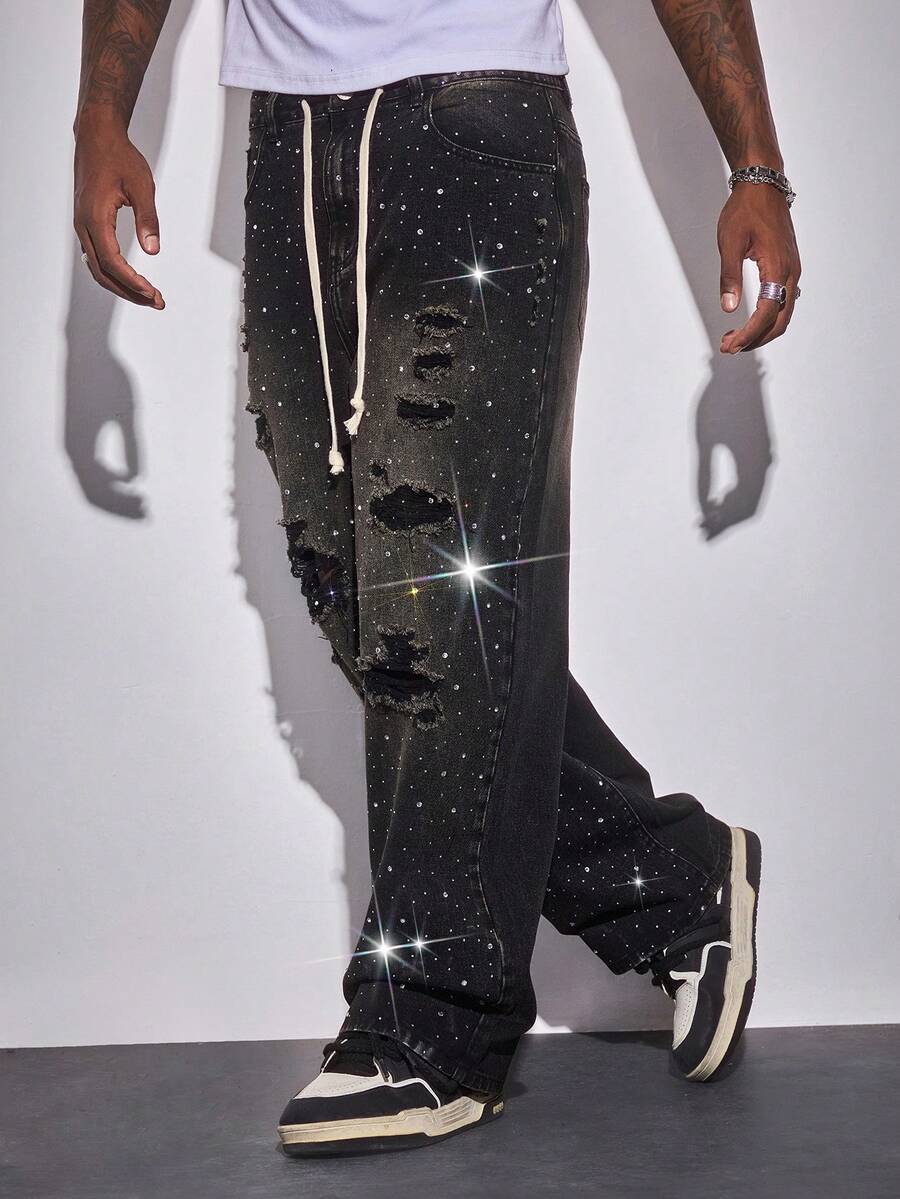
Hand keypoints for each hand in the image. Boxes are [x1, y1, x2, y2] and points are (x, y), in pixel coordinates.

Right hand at [73, 114, 164, 308]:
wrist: (97, 136)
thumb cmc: (118, 157)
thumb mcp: (142, 186)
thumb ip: (148, 219)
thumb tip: (153, 250)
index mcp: (95, 219)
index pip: (113, 263)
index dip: (133, 283)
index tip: (153, 294)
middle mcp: (84, 226)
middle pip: (103, 273)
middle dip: (130, 292)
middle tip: (156, 302)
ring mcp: (82, 225)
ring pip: (98, 268)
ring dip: (122, 285)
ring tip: (147, 295)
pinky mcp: (86, 223)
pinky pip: (96, 257)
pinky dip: (113, 273)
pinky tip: (130, 278)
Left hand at [717, 182, 799, 352]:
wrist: (763, 186)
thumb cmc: (746, 210)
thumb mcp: (730, 243)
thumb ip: (730, 277)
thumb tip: (729, 307)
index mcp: (778, 268)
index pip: (767, 313)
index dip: (749, 334)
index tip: (730, 345)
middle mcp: (791, 272)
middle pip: (780, 320)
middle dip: (755, 339)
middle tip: (729, 347)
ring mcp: (792, 270)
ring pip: (783, 312)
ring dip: (761, 329)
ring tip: (735, 337)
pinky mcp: (788, 267)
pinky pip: (783, 301)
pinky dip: (768, 316)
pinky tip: (749, 320)